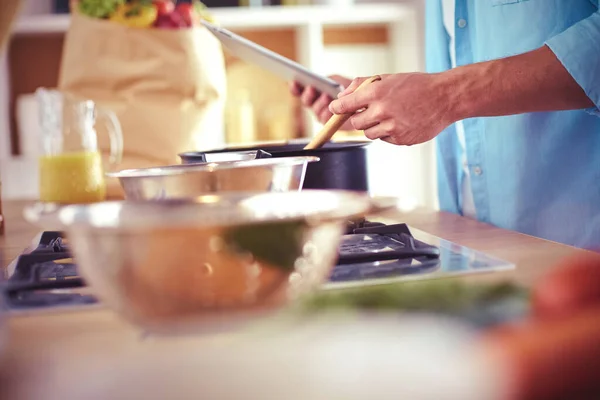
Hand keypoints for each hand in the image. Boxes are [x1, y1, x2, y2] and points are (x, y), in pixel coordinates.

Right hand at [289, 75, 353, 129]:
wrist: (359, 100)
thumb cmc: (347, 89)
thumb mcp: (337, 80)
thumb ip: (328, 79)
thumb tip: (324, 82)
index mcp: (312, 92)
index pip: (299, 90)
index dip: (295, 87)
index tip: (293, 82)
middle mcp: (314, 103)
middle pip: (306, 101)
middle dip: (308, 95)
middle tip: (311, 88)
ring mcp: (320, 114)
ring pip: (315, 110)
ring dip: (320, 103)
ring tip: (326, 96)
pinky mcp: (329, 123)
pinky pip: (325, 118)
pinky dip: (328, 112)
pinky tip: (331, 108)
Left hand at [329, 73, 454, 145]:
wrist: (445, 98)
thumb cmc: (417, 85)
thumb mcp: (388, 77)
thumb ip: (362, 85)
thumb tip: (341, 96)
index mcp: (376, 93)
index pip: (345, 105)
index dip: (337, 108)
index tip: (334, 109)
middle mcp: (382, 111)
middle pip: (355, 123)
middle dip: (359, 117)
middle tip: (371, 110)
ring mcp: (392, 127)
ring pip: (369, 133)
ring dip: (373, 126)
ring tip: (389, 115)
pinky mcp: (401, 139)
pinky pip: (384, 139)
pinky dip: (388, 132)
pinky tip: (401, 122)